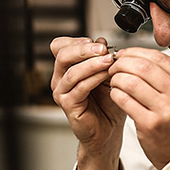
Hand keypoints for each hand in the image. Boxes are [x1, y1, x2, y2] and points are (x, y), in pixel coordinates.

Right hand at [50, 37, 126, 169]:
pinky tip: (106, 75)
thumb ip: (103, 57)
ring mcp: (62, 92)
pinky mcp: (68, 105)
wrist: (109, 129)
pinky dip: (94, 78)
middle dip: (84, 48)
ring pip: (71, 71)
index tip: (98, 41)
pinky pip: (79, 87)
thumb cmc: (108, 103)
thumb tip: (102, 40)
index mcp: (66, 68)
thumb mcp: (108, 74)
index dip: (77, 41)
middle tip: (102, 47)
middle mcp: (60, 78)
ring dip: (92, 63)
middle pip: (62, 54)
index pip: (60, 46)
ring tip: (109, 60)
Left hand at [107, 48, 169, 169]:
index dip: (136, 52)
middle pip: (143, 67)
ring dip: (117, 78)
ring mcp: (167, 111)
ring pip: (131, 82)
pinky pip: (125, 100)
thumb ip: (169, 75)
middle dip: (123, 63)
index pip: (158, 57)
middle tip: (114, 66)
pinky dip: (115, 93)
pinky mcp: (151, 125)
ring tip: (114, 80)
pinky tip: (116, 94)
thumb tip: (138, 55)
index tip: (124, 54)